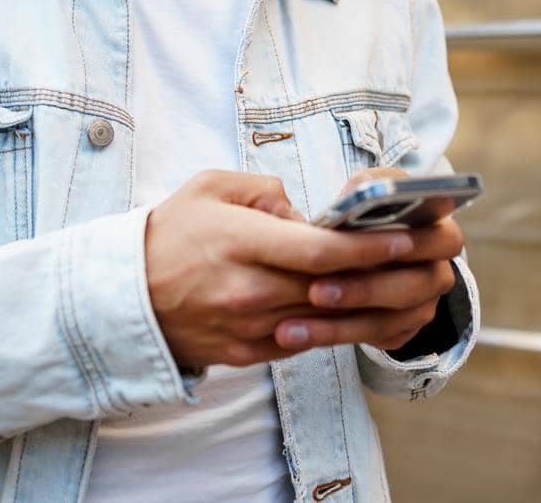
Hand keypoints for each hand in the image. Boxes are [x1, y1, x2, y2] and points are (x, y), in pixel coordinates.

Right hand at [144, 170, 419, 368]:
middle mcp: (247, 291)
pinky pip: (302, 342)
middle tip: (421, 258)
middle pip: (331, 288)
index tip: (404, 237)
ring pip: (324, 320)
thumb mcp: (209, 187)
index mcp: (241, 244)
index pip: (319, 251)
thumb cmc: (168, 234)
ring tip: (403, 284)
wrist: (119, 298)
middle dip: (381, 275)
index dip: (368, 247)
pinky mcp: (245, 353)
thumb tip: (303, 212)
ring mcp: (247, 328)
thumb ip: (264, 189)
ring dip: (366, 305)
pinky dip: (332, 326)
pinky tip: (358, 308)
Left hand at [273, 167, 464, 352]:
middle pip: (410, 287)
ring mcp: (421, 308)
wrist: (362, 251)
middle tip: (315, 291)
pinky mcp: (401, 332)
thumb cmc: (366, 214)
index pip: (444, 239)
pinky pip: (369, 340)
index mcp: (441, 233)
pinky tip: (298, 334)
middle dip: (361, 289)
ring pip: (385, 322)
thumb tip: (354, 193)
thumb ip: (366, 187)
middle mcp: (438, 273)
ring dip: (336, 325)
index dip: (411, 243)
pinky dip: (332, 337)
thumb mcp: (370, 189)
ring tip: (290, 327)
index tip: (367, 244)